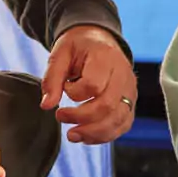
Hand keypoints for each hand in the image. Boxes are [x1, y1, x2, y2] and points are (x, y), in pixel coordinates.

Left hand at [41, 25, 137, 143]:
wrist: (99, 40)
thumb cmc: (79, 46)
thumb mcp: (61, 53)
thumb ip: (52, 78)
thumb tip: (46, 105)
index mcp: (106, 57)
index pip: (93, 85)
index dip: (74, 93)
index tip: (65, 87)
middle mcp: (123, 75)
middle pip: (107, 105)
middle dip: (81, 118)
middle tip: (60, 117)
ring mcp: (130, 90)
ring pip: (118, 120)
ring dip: (93, 133)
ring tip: (71, 135)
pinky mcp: (131, 103)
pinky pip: (123, 125)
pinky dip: (104, 135)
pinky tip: (86, 136)